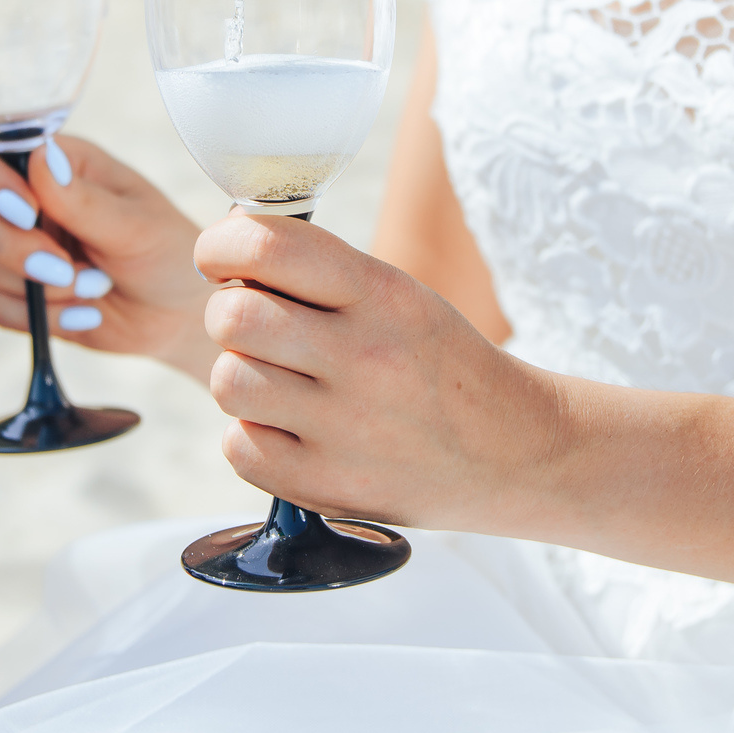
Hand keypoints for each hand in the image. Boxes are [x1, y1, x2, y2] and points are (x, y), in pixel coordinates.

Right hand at [0, 135, 215, 376]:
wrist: (179, 315)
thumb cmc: (167, 253)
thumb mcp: (135, 226)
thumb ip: (83, 199)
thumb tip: (38, 156)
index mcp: (59, 165)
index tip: (28, 213)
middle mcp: (33, 201)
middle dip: (16, 248)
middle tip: (65, 268)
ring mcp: (23, 246)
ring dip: (41, 286)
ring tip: (97, 287)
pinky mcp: (23, 293)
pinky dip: (40, 317)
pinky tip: (86, 314)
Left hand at [196, 214, 567, 529]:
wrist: (512, 452)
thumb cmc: (438, 363)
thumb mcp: (400, 295)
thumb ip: (319, 273)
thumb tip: (229, 251)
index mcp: (382, 295)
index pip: (269, 247)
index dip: (223, 245)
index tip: (221, 256)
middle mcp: (364, 359)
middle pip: (233, 317)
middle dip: (229, 314)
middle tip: (256, 326)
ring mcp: (346, 430)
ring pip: (227, 382)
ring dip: (240, 377)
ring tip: (280, 381)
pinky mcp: (328, 488)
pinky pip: (238, 448)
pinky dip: (253, 437)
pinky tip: (292, 430)